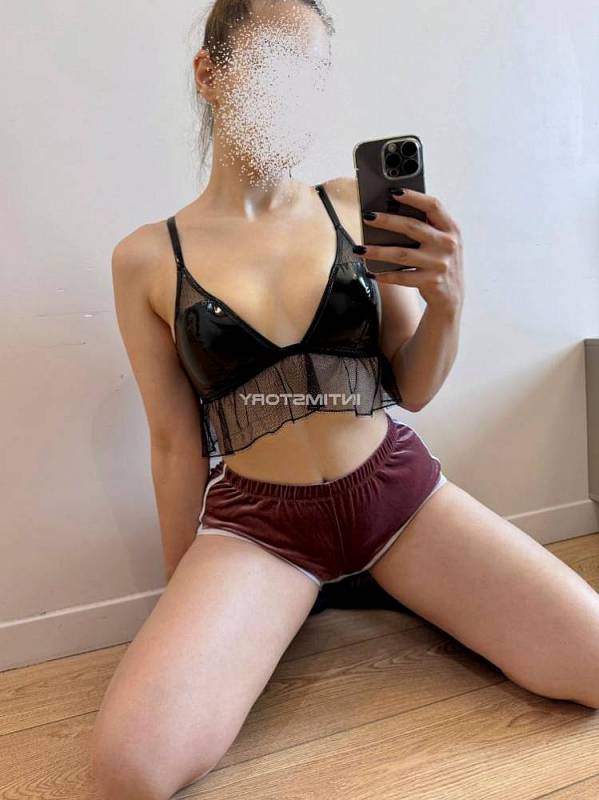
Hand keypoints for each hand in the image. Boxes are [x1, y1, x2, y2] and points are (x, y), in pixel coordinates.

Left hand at [359, 189, 463, 312]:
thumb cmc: (440, 262)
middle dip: (386, 220)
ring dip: (377, 251)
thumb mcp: (442, 241)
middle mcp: (447, 244)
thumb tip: (390, 212)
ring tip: (359, 248)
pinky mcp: (430, 282)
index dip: (413, 197)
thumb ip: (426, 227)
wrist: (452, 297)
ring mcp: (439, 264)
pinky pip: (401, 277)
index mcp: (451, 229)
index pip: (433, 206)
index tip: (393, 191)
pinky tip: (372, 272)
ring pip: (401, 254)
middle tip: (367, 217)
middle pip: (412, 227)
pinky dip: (384, 275)